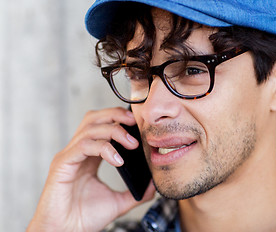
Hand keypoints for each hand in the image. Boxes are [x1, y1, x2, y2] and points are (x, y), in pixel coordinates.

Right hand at [27, 107, 155, 231]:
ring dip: (114, 130)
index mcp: (89, 156)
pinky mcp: (62, 164)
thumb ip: (136, 193)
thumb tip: (154, 185)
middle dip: (115, 115)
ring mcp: (69, 156)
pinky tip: (118, 160)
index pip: (102, 126)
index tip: (139, 125)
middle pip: (94, 119)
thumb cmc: (85, 218)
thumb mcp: (118, 202)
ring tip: (131, 144)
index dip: (120, 120)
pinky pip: (83, 146)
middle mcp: (78, 152)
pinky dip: (103, 148)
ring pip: (90, 128)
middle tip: (134, 123)